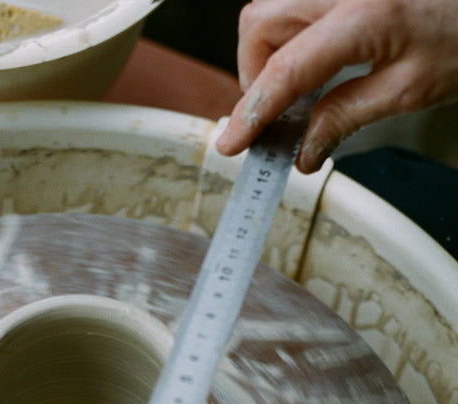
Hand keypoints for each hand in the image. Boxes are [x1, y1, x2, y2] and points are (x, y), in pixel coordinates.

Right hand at [217, 0, 457, 171]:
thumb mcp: (412, 92)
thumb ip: (348, 118)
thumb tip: (304, 150)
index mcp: (364, 16)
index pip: (285, 70)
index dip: (251, 113)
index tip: (232, 143)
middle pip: (260, 23)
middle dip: (253, 74)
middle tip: (273, 116)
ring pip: (272, 7)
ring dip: (269, 52)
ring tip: (296, 91)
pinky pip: (296, 1)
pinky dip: (291, 33)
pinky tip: (313, 62)